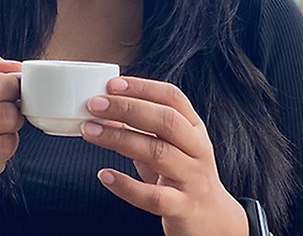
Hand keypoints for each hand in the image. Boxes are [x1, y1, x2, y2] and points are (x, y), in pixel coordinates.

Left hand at [80, 77, 247, 235]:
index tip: (113, 84)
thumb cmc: (183, 176)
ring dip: (119, 139)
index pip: (173, 98)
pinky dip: (126, 186)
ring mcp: (192, 179)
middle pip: (166, 121)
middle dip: (128, 108)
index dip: (143, 87)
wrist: (212, 219)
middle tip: (95, 105)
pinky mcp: (182, 207)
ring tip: (90, 131)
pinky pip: (153, 197)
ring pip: (158, 153)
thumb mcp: (170, 146)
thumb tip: (104, 110)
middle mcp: (197, 150)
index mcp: (194, 129)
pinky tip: (104, 175)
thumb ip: (143, 129)